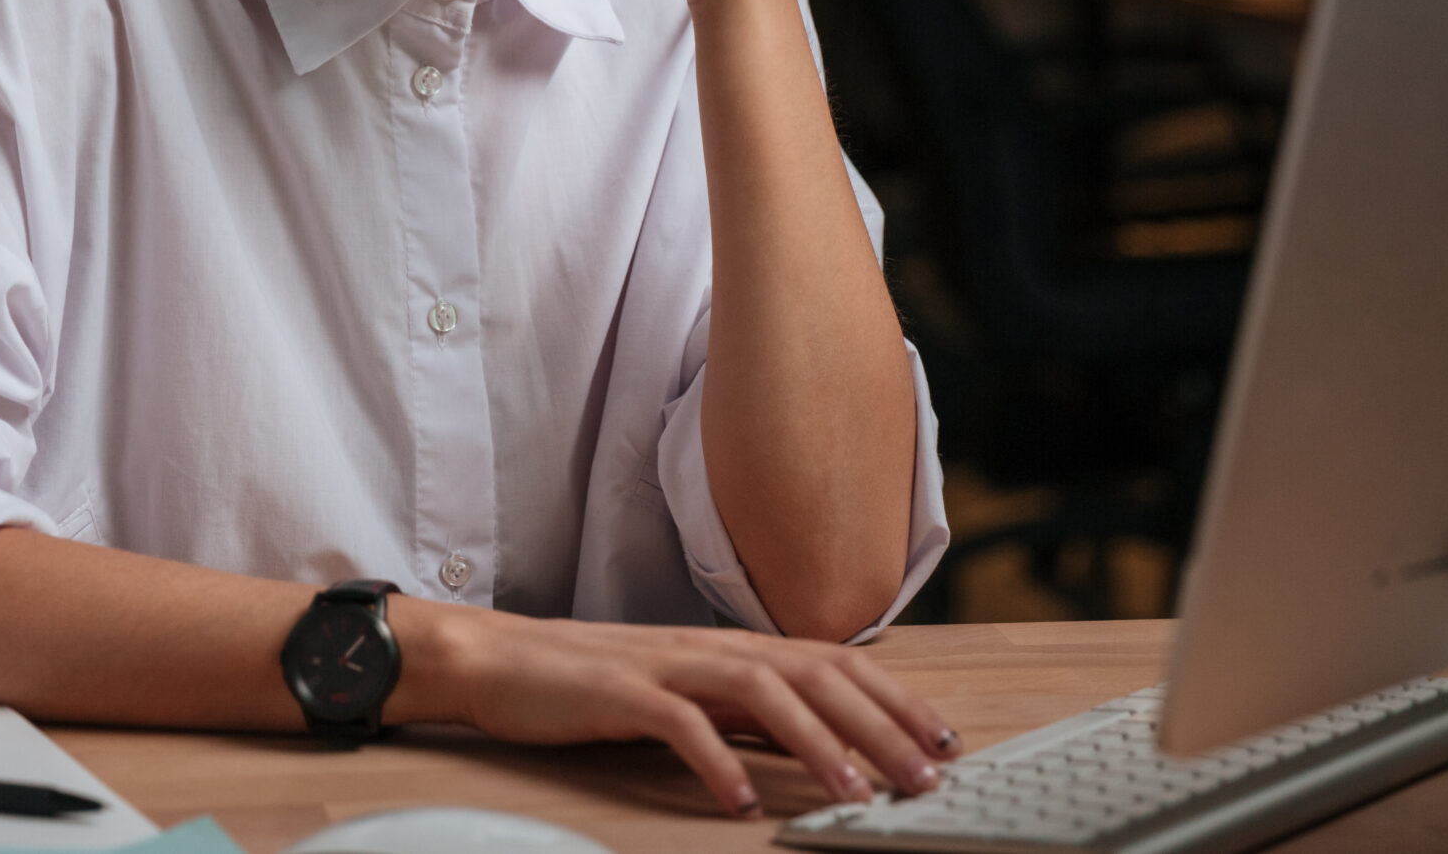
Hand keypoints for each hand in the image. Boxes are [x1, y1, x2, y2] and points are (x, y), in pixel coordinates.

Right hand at [390, 600, 959, 817]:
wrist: (502, 660)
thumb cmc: (595, 684)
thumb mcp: (689, 694)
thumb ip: (748, 713)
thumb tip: (819, 743)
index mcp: (734, 647)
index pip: (835, 664)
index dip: (895, 700)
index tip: (945, 743)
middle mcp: (712, 647)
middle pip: (816, 675)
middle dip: (881, 727)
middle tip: (927, 777)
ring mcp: (668, 664)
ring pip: (763, 692)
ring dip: (819, 745)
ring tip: (856, 794)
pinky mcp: (620, 691)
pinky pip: (678, 724)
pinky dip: (716, 761)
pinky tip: (741, 800)